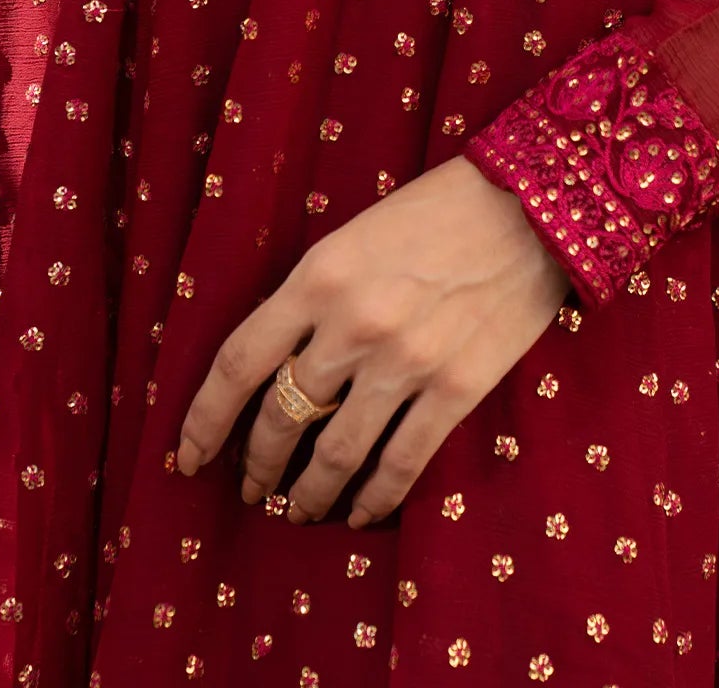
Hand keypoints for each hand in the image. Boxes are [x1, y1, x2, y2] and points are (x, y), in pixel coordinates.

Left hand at [174, 154, 574, 527]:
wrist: (530, 204)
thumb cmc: (437, 210)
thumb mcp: (354, 235)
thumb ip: (315, 296)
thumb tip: (280, 364)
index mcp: (318, 276)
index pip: (237, 363)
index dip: (205, 420)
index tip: (188, 456)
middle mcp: (352, 325)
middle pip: (281, 417)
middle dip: (257, 463)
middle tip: (250, 486)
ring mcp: (405, 362)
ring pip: (335, 454)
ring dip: (308, 493)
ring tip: (297, 510)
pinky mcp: (456, 390)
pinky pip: (401, 464)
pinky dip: (375, 499)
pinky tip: (360, 514)